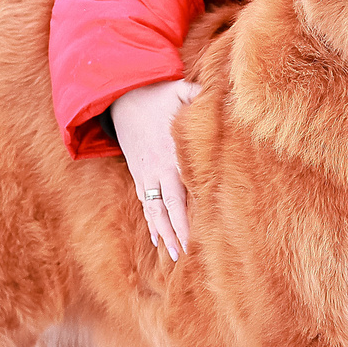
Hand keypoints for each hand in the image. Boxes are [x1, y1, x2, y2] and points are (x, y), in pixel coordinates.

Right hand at [113, 79, 199, 259]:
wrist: (121, 97)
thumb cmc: (157, 94)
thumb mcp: (180, 90)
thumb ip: (201, 96)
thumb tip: (226, 95)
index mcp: (170, 153)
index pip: (181, 189)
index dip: (188, 213)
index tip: (199, 233)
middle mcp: (157, 168)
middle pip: (167, 206)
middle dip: (177, 230)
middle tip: (187, 254)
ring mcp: (145, 173)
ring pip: (153, 210)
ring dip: (164, 233)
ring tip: (176, 255)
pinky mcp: (138, 174)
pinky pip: (144, 203)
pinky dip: (151, 222)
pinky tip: (159, 240)